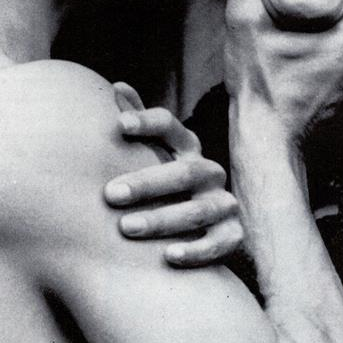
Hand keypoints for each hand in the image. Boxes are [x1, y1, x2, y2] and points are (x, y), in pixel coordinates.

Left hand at [104, 82, 242, 266]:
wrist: (205, 227)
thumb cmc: (164, 183)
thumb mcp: (154, 151)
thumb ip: (137, 121)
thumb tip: (116, 86)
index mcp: (186, 146)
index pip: (169, 126)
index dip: (146, 123)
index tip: (119, 126)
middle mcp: (208, 172)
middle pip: (183, 172)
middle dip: (146, 183)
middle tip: (110, 194)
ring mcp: (222, 203)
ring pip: (198, 210)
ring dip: (162, 219)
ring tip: (127, 228)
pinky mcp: (232, 235)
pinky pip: (219, 244)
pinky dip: (196, 251)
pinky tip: (168, 256)